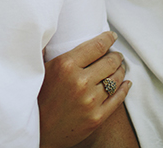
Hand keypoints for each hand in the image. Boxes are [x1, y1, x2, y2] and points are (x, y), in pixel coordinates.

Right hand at [39, 31, 131, 147]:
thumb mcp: (38, 70)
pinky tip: (126, 83)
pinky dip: (124, 88)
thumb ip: (46, 50)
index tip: (112, 36)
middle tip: (116, 54)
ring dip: (120, 70)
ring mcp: (90, 101)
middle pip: (110, 61)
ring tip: (119, 67)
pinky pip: (117, 99)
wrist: (36, 132)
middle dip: (116, 55)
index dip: (108, 38)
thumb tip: (48, 29)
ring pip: (115, 79)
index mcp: (65, 66)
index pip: (96, 46)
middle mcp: (80, 82)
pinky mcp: (97, 118)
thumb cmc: (36, 99)